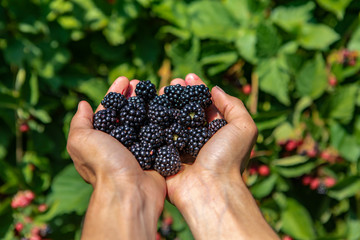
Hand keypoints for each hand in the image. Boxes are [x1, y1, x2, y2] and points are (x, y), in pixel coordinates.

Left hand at [67, 77, 165, 239]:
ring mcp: (140, 148)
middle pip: (128, 113)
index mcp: (102, 139)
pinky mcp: (156, 155)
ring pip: (145, 121)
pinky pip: (161, 133)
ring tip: (156, 89)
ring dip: (149, 104)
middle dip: (134, 95)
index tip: (124, 78)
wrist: (130, 192)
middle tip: (141, 81)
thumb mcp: (81, 141)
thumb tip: (82, 104)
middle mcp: (121, 143)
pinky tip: (168, 107)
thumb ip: (80, 122)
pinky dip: (164, 120)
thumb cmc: (103, 165)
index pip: (108, 110)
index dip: (115, 92)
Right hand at [160, 74, 278, 239]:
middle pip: (186, 110)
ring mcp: (180, 147)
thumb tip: (215, 89)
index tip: (188, 76)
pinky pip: (156, 136)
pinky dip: (151, 122)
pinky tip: (147, 108)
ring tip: (158, 90)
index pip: (205, 104)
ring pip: (170, 120)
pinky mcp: (165, 156)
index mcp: (216, 131)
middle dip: (179, 94)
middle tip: (171, 82)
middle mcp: (198, 138)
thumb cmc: (228, 158)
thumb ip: (234, 105)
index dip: (197, 88)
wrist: (209, 189)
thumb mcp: (244, 128)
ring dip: (164, 104)